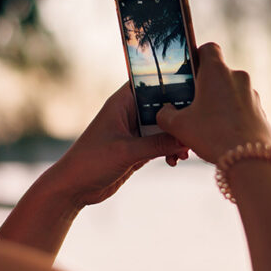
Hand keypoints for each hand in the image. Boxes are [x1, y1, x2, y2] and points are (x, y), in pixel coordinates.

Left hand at [47, 83, 188, 206]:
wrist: (74, 188)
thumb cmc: (91, 161)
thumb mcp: (127, 152)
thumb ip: (157, 144)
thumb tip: (186, 138)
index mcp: (122, 103)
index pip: (151, 82)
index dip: (172, 81)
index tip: (195, 87)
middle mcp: (130, 113)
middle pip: (162, 106)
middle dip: (179, 116)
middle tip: (196, 126)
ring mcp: (135, 132)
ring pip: (164, 127)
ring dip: (177, 137)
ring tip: (186, 151)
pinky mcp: (138, 149)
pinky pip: (161, 144)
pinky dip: (170, 150)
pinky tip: (175, 160)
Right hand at [156, 43, 270, 163]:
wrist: (249, 160)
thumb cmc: (212, 136)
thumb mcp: (178, 126)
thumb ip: (165, 115)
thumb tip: (164, 112)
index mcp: (217, 72)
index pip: (208, 48)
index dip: (196, 55)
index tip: (187, 71)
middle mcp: (237, 78)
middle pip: (217, 75)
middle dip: (203, 88)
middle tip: (190, 106)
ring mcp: (251, 95)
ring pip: (229, 94)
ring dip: (217, 105)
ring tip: (204, 127)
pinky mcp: (260, 112)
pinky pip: (241, 110)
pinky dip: (230, 118)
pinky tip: (220, 136)